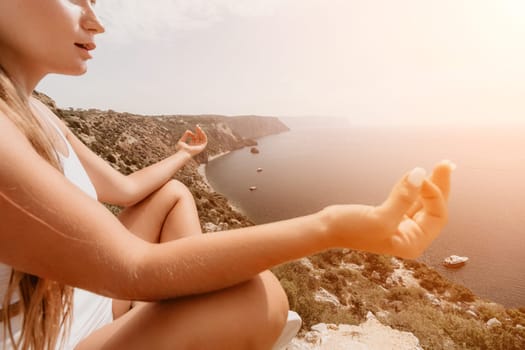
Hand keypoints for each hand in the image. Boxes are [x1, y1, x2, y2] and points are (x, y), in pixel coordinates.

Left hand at [176, 125, 207, 156]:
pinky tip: (201, 131)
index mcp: (191, 146)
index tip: (189, 132)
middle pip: (198, 137)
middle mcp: (196, 146)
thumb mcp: (181, 140)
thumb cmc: (181, 149)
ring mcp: (199, 147)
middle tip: (197, 126)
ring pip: (202, 138)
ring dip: (201, 132)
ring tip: (198, 128)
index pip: (194, 138)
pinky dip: (204, 135)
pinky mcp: (202, 147)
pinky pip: (205, 140)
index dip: (192, 134)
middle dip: (198, 131)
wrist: (184, 153)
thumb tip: (189, 131)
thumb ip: (185, 135)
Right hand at [322, 160, 452, 258]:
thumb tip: (421, 173)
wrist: (326, 229)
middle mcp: (410, 237)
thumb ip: (403, 197)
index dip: (433, 195)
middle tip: (447, 163)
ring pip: (423, 203)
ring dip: (430, 184)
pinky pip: (409, 200)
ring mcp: (400, 227)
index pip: (437, 216)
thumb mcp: (380, 216)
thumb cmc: (351, 228)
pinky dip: (414, 187)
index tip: (420, 177)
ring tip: (441, 165)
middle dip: (440, 186)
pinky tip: (416, 175)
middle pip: (434, 209)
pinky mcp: (390, 217)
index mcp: (413, 243)